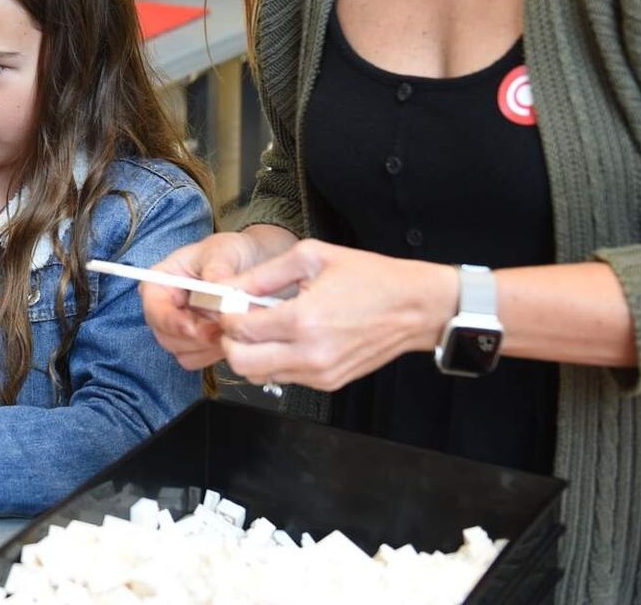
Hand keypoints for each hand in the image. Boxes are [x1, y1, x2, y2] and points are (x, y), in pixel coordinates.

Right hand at [139, 229, 286, 370]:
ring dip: (208, 346)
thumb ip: (218, 269)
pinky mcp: (198, 344)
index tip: (193, 327)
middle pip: (166, 336)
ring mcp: (181, 329)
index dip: (170, 321)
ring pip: (182, 352)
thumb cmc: (233, 253)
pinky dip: (216, 353)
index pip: (154, 307)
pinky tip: (233, 337)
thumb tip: (218, 289)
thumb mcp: (225, 252)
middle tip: (224, 331)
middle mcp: (167, 308)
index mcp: (162, 281)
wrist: (257, 265)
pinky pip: (199, 359)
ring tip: (233, 329)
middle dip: (195, 337)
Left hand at [217, 241, 459, 391]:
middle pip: (241, 363)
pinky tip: (289, 338)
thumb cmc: (369, 277)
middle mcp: (309, 354)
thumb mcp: (312, 257)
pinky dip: (276, 362)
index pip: (238, 329)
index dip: (226, 315)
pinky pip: (285, 378)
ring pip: (259, 376)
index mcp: (303, 320)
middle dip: (231, 340)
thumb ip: (264, 274)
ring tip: (265, 328)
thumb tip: (230, 286)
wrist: (414, 308)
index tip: (231, 303)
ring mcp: (320, 373)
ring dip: (252, 353)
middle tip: (240, 321)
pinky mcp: (329, 382)